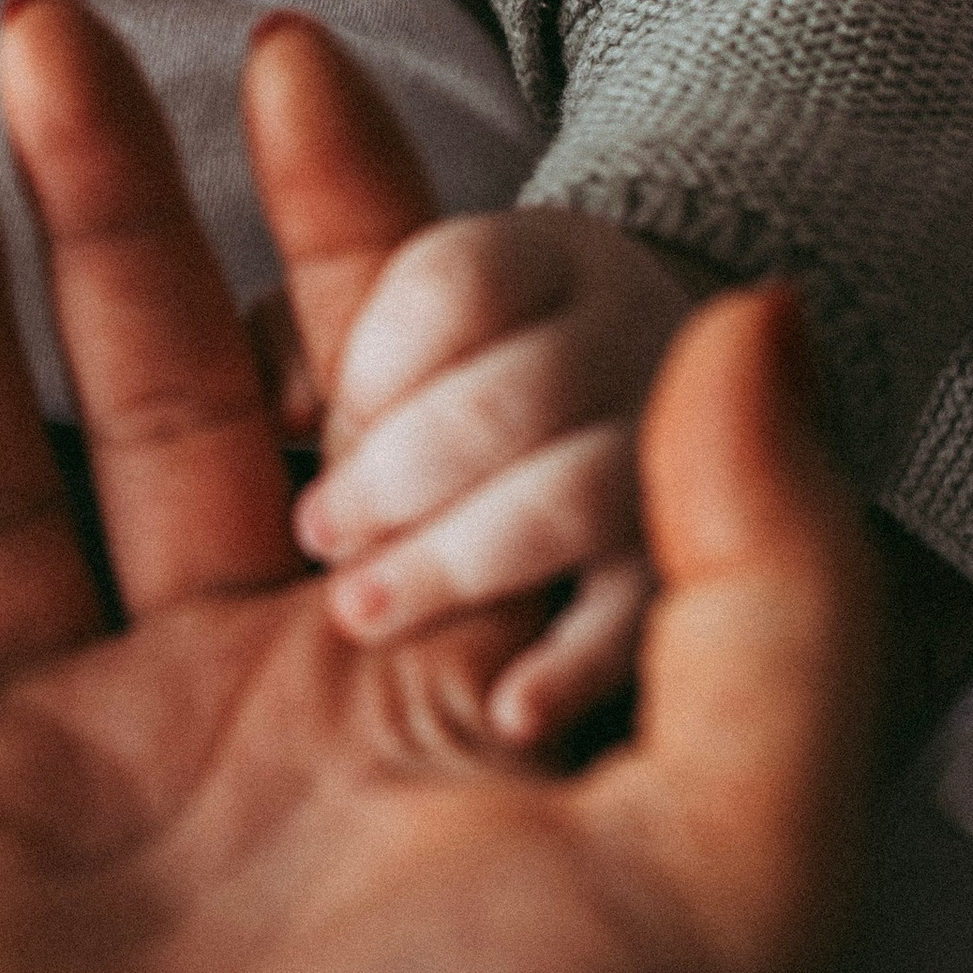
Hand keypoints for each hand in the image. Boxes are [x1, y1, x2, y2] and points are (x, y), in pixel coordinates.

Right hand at [0, 0, 881, 972]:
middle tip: (46, 41)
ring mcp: (53, 770)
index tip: (286, 62)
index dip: (337, 213)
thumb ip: (766, 577)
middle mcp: (229, 696)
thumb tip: (758, 317)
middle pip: (153, 390)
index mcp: (409, 676)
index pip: (368, 384)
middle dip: (107, 205)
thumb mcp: (730, 851)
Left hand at [287, 205, 700, 744]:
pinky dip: (574, 666)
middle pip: (514, 394)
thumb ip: (309, 342)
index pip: (457, 283)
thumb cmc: (465, 375)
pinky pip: (643, 616)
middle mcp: (626, 340)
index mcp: (542, 263)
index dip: (374, 364)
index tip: (318, 429)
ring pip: (574, 496)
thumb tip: (283, 404)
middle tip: (320, 536)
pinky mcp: (690, 564)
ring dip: (455, 559)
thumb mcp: (394, 325)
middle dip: (397, 473)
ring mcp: (675, 453)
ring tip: (360, 611)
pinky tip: (505, 710)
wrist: (673, 404)